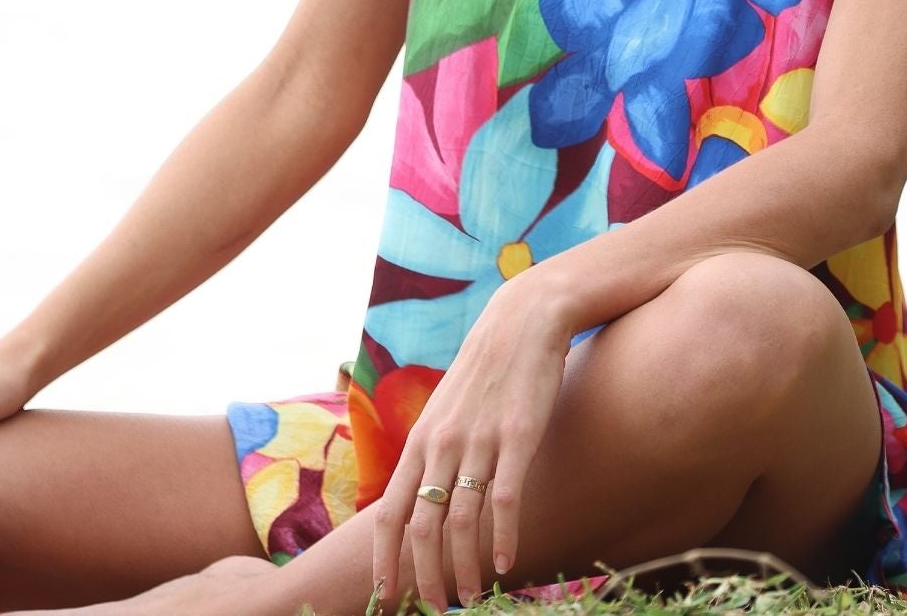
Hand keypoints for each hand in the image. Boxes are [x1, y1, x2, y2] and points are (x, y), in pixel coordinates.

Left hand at [371, 274, 573, 613]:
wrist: (522, 320)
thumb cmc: (485, 371)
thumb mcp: (446, 409)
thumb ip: (433, 452)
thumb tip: (422, 499)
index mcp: (421, 440)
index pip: (389, 512)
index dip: (384, 560)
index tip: (383, 597)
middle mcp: (443, 444)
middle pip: (422, 525)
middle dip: (424, 576)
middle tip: (436, 609)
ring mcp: (480, 440)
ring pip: (462, 519)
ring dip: (463, 567)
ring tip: (471, 598)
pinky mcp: (518, 435)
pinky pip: (505, 498)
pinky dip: (503, 537)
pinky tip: (504, 564)